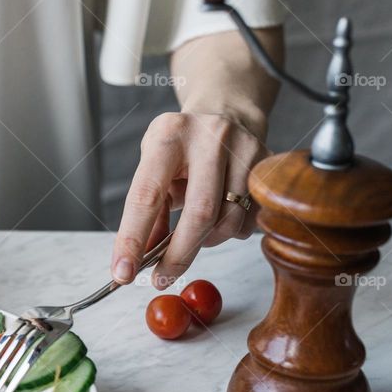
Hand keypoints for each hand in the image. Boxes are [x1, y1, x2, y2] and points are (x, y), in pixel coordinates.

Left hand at [110, 111, 267, 288]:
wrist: (226, 113)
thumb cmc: (181, 148)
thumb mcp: (154, 168)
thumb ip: (148, 213)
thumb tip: (139, 261)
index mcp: (169, 136)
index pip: (147, 196)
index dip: (133, 238)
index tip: (123, 272)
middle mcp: (209, 137)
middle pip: (199, 213)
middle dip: (178, 256)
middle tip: (161, 279)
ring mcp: (244, 148)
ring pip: (228, 220)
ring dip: (206, 241)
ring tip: (195, 231)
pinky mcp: (268, 163)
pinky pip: (249, 218)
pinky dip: (230, 230)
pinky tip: (221, 214)